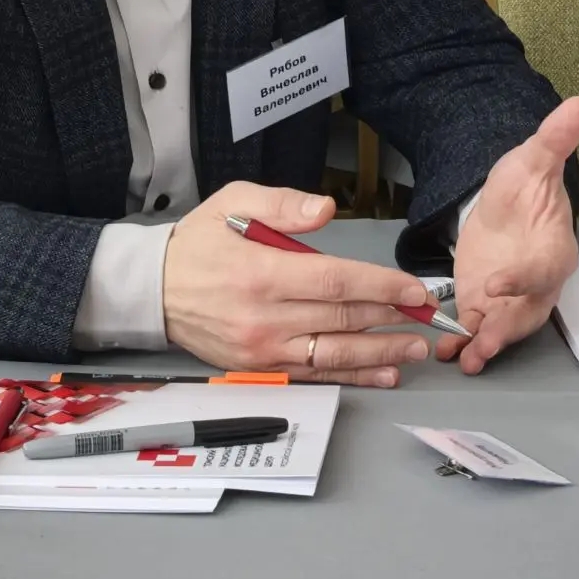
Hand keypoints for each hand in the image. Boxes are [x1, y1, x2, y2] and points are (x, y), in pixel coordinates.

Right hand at [162, 183, 435, 386]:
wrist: (151, 290)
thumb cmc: (198, 243)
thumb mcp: (234, 202)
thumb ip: (283, 204)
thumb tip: (325, 208)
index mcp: (262, 273)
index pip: (336, 281)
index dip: (381, 286)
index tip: (414, 290)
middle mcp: (264, 317)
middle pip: (342, 319)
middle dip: (392, 318)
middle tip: (428, 317)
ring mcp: (262, 349)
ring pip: (334, 354)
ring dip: (381, 353)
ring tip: (415, 349)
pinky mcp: (259, 368)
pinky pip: (314, 375)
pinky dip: (352, 376)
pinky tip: (381, 372)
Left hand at [440, 97, 578, 373]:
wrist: (505, 202)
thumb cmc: (525, 185)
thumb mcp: (534, 158)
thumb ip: (556, 137)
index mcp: (554, 248)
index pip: (543, 268)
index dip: (524, 279)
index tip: (497, 285)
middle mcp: (536, 281)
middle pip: (527, 312)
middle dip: (505, 331)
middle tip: (485, 345)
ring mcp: (511, 297)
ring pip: (504, 328)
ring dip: (485, 345)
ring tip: (465, 359)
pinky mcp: (486, 304)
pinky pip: (479, 329)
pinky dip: (464, 343)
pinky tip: (445, 352)